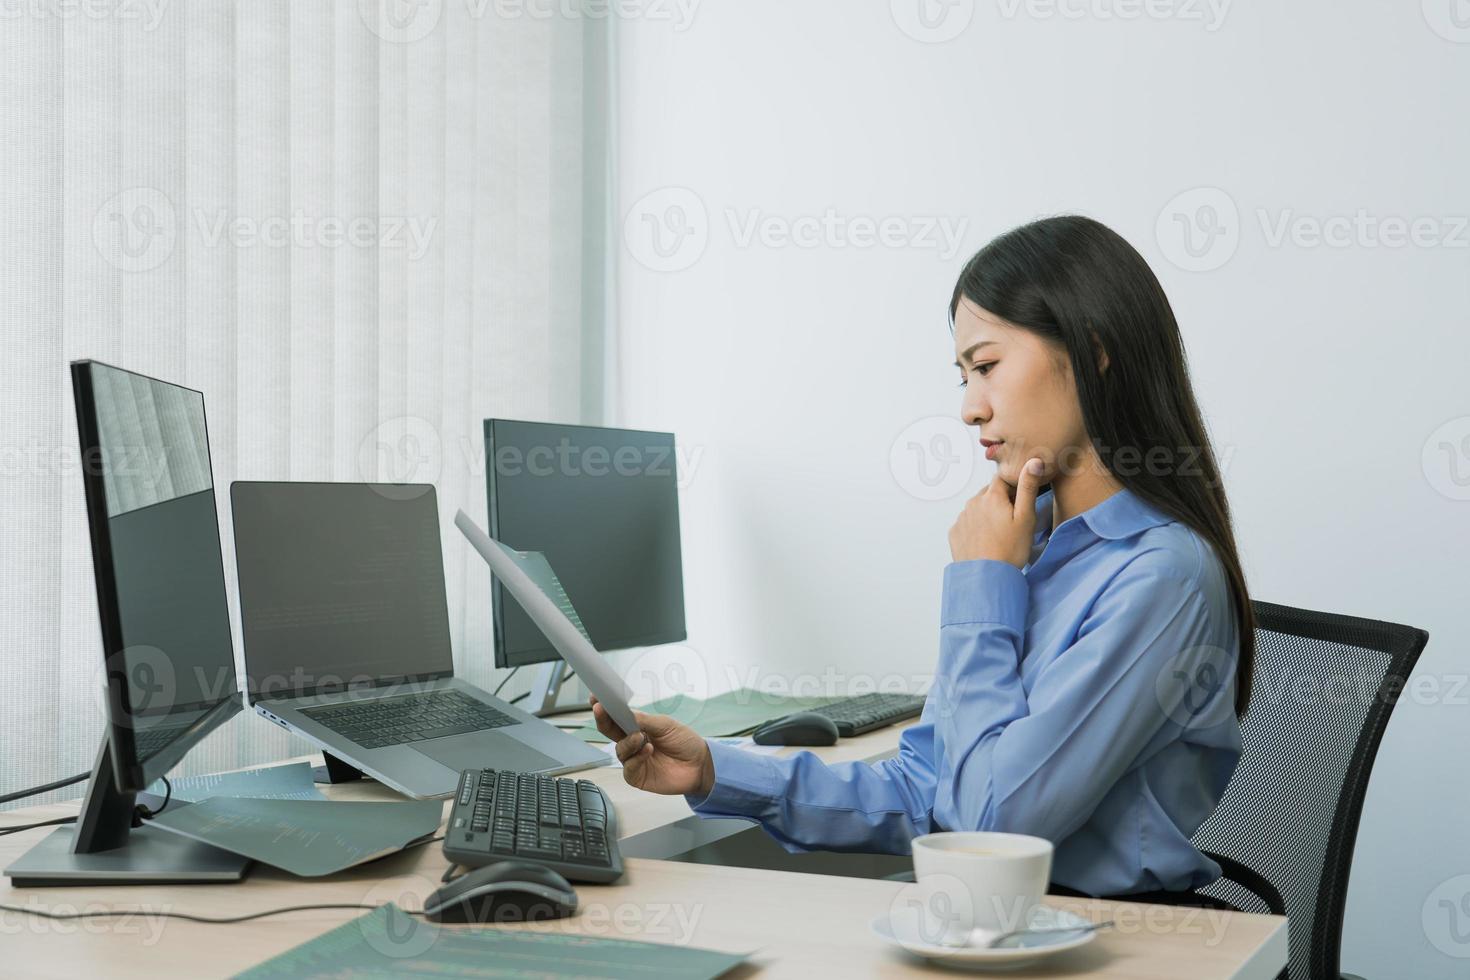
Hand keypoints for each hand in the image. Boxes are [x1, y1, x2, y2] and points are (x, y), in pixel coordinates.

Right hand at [590, 697, 714, 796]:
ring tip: (641, 738)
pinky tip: (647, 751)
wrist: (700, 764)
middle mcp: (633, 743)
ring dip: (628, 742)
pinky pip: (628, 768)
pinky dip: (635, 759)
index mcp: (637, 727)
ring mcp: (634, 759)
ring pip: (620, 750)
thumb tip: (625, 713)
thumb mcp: (665, 724)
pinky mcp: (638, 776)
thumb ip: (644, 720)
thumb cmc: (684, 742)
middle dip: (603, 720)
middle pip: (610, 732)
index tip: (595, 697)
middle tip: (601, 709)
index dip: (605, 708)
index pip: (617, 716)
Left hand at [948, 457, 1044, 567]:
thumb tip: (1033, 461)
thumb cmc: (1010, 549)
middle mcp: (972, 503)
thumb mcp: (1026, 517)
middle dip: (1000, 501)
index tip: (1019, 501)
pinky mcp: (955, 532)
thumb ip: (1028, 487)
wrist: (986, 578)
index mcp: (991, 497)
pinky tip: (986, 540)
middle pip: (989, 493)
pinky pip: (967, 522)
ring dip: (987, 513)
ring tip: (999, 534)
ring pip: (977, 508)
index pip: (1002, 479)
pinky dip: (976, 527)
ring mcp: (961, 518)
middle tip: (1012, 521)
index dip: (1013, 487)